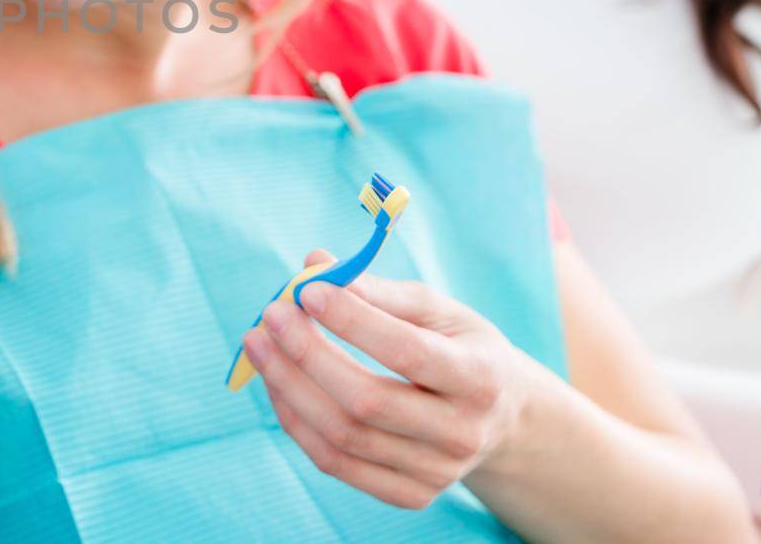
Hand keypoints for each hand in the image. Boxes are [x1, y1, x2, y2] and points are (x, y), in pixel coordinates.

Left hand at [241, 249, 533, 509]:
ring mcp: (436, 472)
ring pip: (343, 437)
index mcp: (480, 377)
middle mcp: (462, 433)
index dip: (352, 321)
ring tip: (258, 343)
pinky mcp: (410, 495)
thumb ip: (378, 291)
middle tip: (270, 314)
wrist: (502, 418)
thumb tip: (313, 265)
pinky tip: (276, 383)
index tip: (306, 290)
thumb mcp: (438, 310)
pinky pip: (336, 464)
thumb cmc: (460, 347)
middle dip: (307, 355)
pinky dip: (296, 421)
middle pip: (368, 401)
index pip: (407, 352)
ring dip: (288, 386)